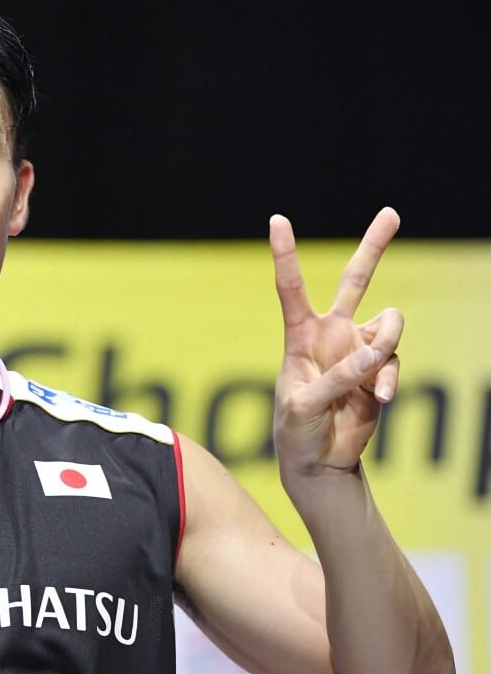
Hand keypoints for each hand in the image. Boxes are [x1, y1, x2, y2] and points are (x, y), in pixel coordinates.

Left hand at [269, 208, 403, 477]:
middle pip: (356, 280)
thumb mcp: (303, 405)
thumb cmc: (296, 430)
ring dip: (387, 344)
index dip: (285, 253)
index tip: (277, 219)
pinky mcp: (379, 370)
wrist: (319, 460)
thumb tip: (374, 354)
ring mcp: (358, 349)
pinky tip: (381, 399)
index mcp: (300, 335)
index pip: (291, 287)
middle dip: (374, 246)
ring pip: (390, 323)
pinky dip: (390, 379)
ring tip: (372, 374)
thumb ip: (336, 378)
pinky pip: (395, 361)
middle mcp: (331, 334)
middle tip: (391, 212)